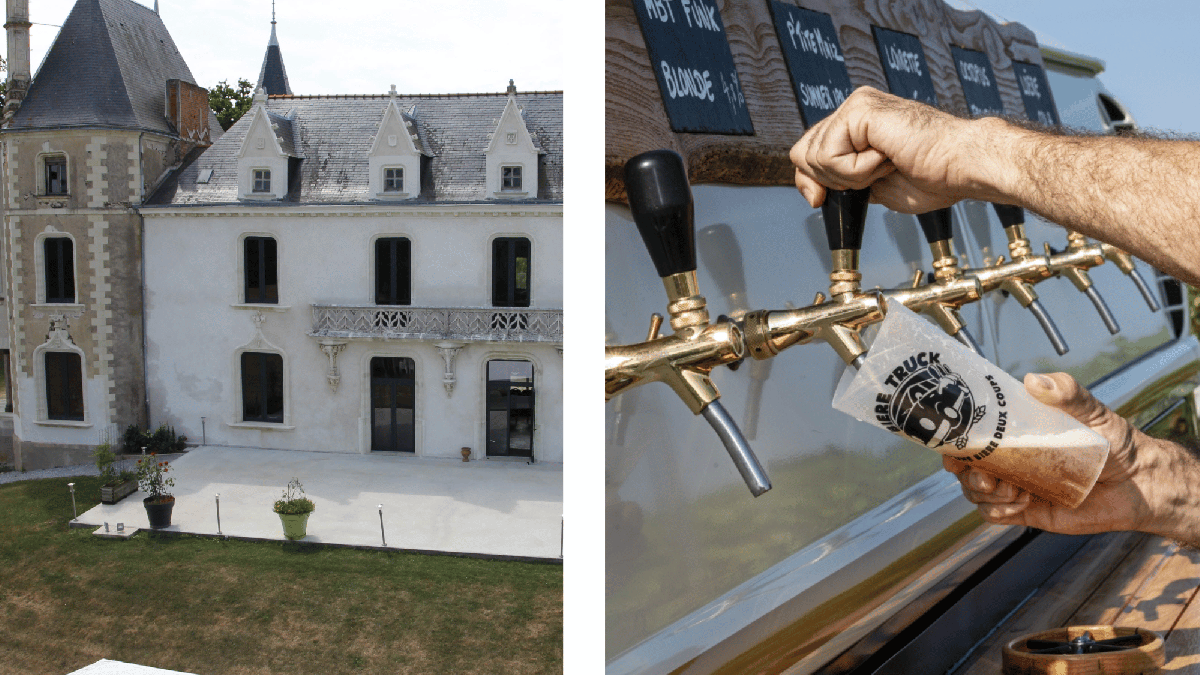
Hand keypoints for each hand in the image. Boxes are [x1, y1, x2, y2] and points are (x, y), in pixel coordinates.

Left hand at [789, 87, 1003, 212]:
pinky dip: (856, 171)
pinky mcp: (861, 109)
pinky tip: (886, 158)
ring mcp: (857, 105)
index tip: (821, 199)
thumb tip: (813, 190)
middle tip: (872, 178)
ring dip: (850, 176)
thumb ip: (841, 182)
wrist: (962, 168)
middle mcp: (854, 109)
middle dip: (830, 181)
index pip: (807, 152)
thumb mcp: (872, 187)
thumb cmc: (932, 176)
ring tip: (886, 165)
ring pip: (813, 157)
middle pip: (802, 154)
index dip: (809, 181)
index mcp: (856, 125)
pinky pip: (830, 155)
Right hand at [943, 372, 1156, 534]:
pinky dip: (998, 511)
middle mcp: (1010, 459)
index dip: (954, 440)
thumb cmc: (1116, 443)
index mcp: (1017, 433)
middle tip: (985, 474)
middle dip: (965, 473)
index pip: (972, 435)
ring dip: (984, 493)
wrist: (1141, 484)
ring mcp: (1016, 486)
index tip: (953, 444)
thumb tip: (1034, 380)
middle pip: (964, 467)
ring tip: (1012, 490)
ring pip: (975, 493)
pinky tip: (1020, 502)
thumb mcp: (1092, 411)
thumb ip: (1066, 392)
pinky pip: (993, 515)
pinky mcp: (1027, 512)